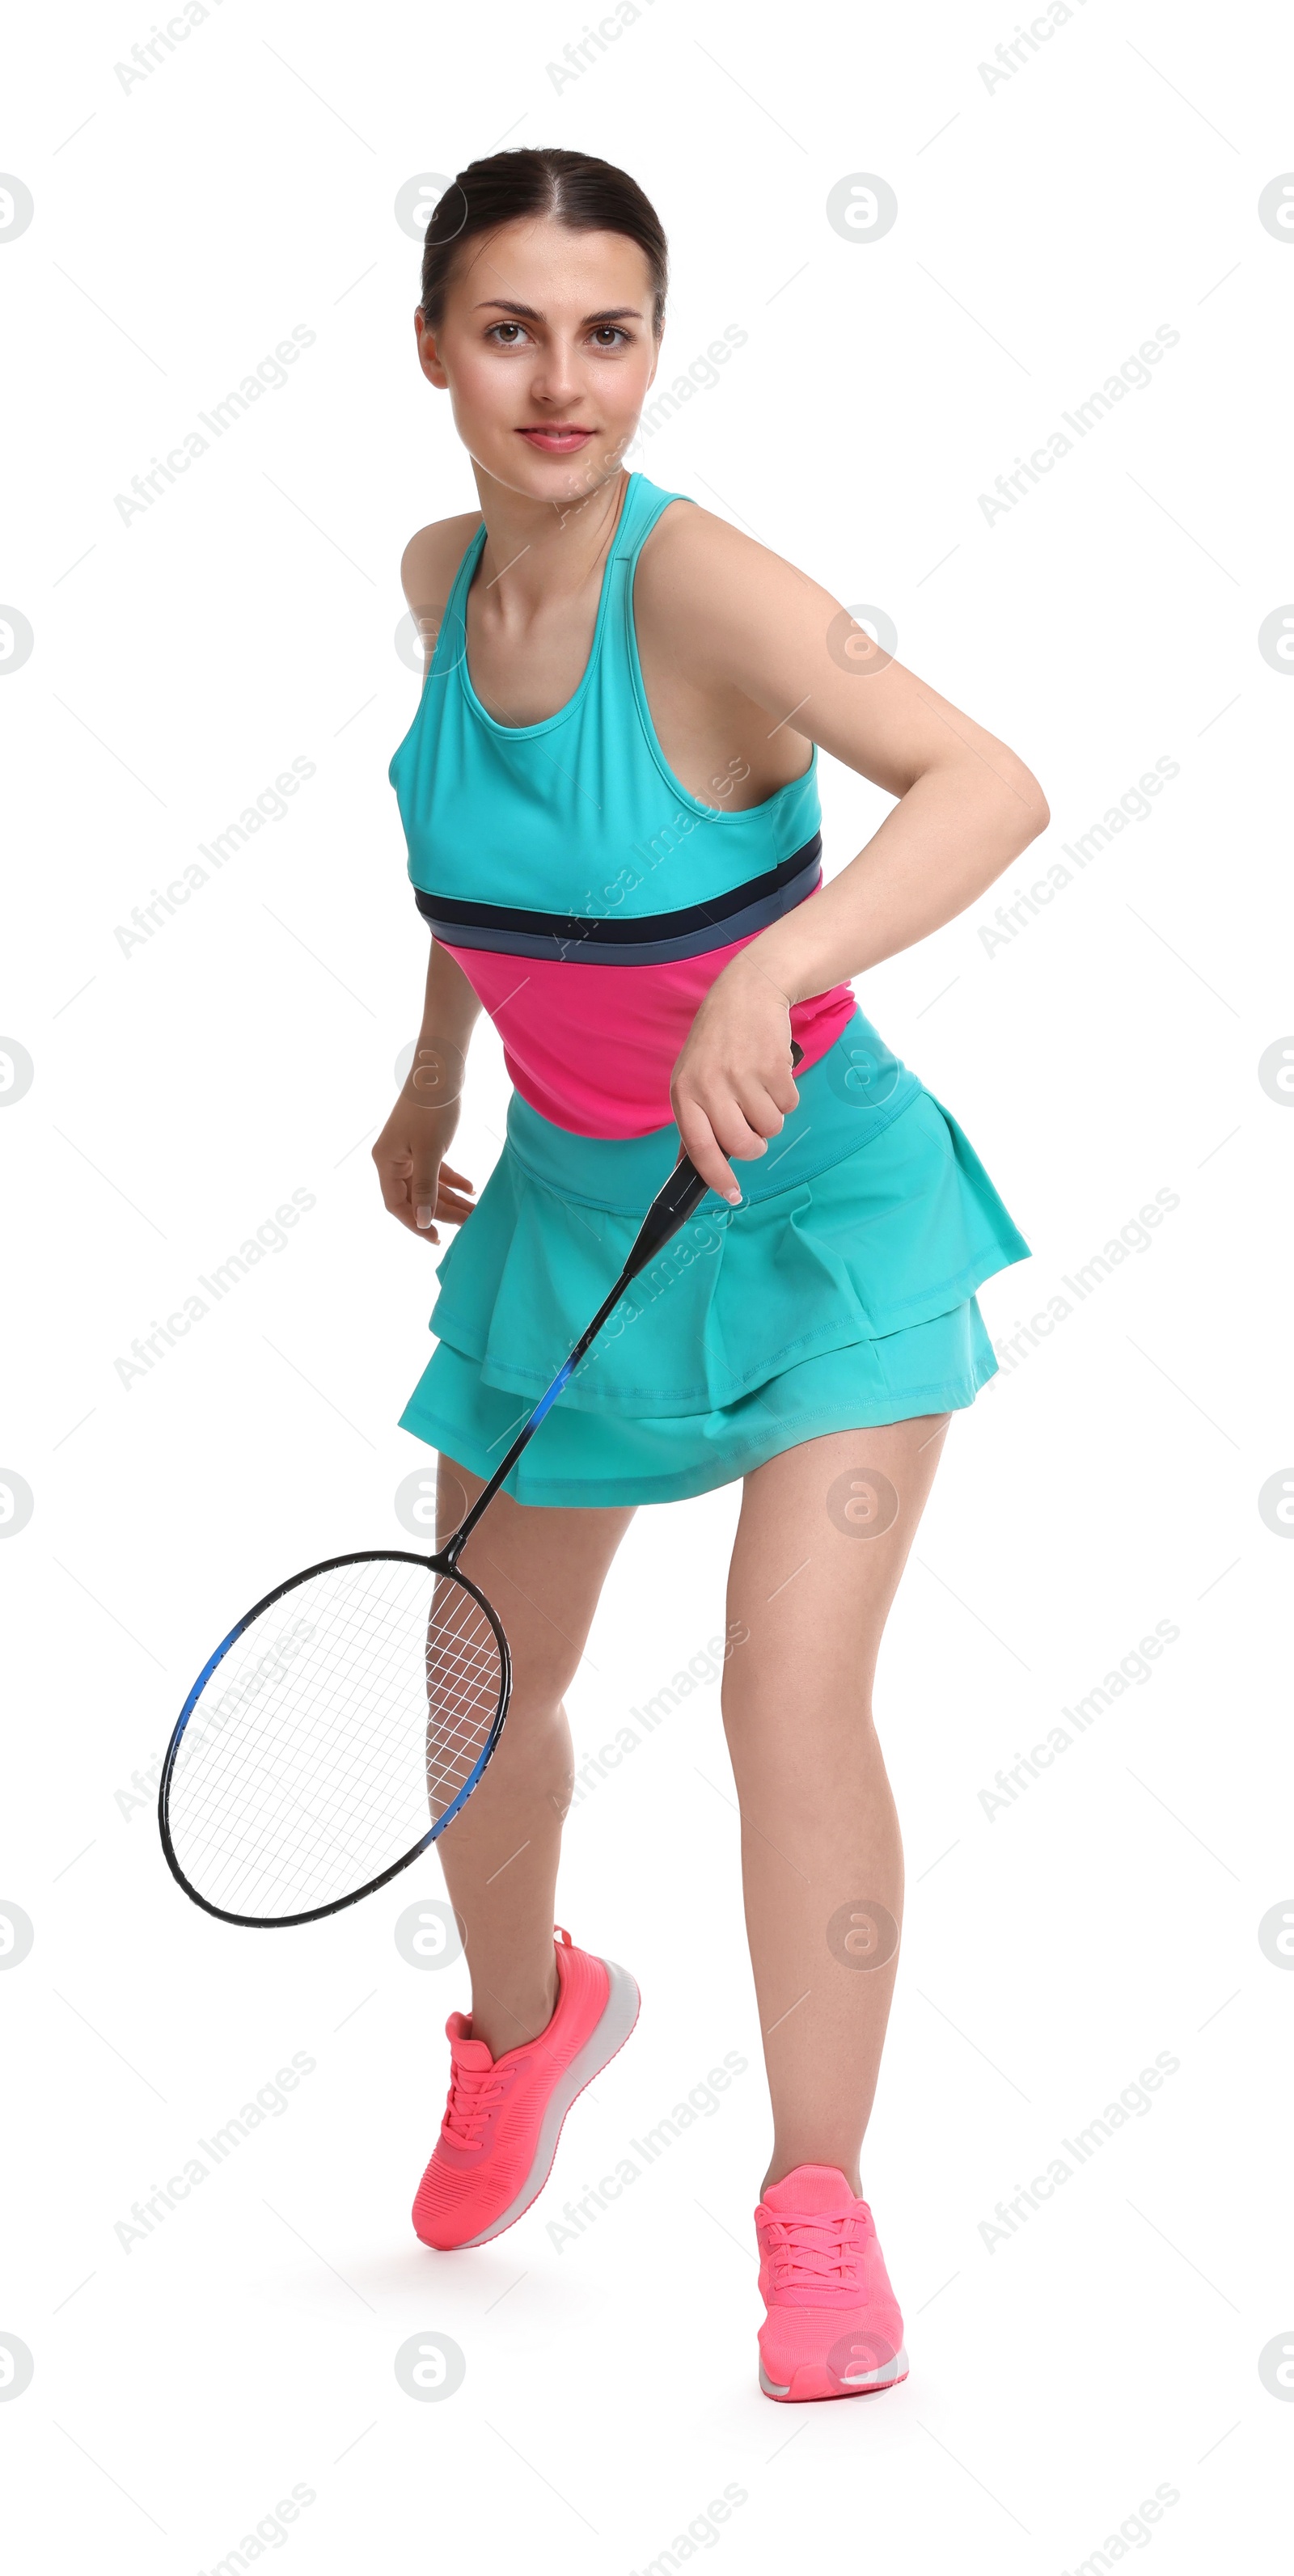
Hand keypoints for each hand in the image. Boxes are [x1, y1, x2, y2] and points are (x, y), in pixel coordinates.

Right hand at [371, 1095, 475, 1241]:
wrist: (441, 1069)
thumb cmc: (432, 1108)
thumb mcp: (430, 1151)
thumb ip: (425, 1188)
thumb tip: (422, 1220)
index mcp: (386, 1161)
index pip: (396, 1204)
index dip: (415, 1223)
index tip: (436, 1238)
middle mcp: (393, 1159)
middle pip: (415, 1196)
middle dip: (441, 1211)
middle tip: (468, 1223)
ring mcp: (408, 1151)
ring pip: (428, 1185)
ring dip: (451, 1198)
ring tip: (475, 1210)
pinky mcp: (423, 1143)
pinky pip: (435, 1170)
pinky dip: (452, 1180)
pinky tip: (472, 1188)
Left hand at [670, 963, 799, 1203]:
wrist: (747, 993)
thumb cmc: (718, 1042)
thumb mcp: (693, 1078)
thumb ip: (695, 1121)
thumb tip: (692, 1166)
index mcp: (685, 1093)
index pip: (699, 1148)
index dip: (717, 1178)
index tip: (733, 1195)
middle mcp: (710, 1087)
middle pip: (743, 1146)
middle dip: (756, 1146)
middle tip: (754, 1129)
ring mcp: (742, 1076)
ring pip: (771, 1128)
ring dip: (772, 1116)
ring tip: (759, 1087)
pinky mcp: (773, 1067)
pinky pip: (790, 1106)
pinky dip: (786, 1096)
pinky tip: (772, 1072)